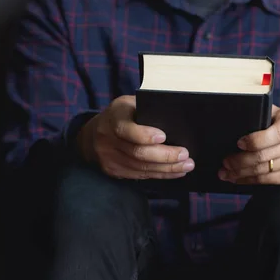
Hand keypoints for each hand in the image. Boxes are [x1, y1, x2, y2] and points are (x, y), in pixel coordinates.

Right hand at [77, 95, 193, 179]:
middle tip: (185, 155)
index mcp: (114, 116)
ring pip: (141, 167)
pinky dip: (160, 174)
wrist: (92, 135)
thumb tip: (175, 118)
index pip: (125, 128)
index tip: (164, 136)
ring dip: (167, 168)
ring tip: (187, 165)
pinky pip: (140, 175)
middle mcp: (108, 138)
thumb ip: (147, 109)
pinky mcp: (114, 171)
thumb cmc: (122, 115)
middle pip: (137, 152)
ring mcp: (109, 157)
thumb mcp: (130, 104)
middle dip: (164, 155)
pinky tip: (175, 171)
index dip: (144, 135)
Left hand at [218, 105, 279, 185]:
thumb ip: (265, 112)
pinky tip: (237, 178)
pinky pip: (267, 180)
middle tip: (225, 161)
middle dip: (240, 160)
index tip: (238, 143)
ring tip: (225, 172)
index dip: (253, 141)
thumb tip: (238, 113)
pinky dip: (248, 180)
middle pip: (263, 156)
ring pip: (262, 170)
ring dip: (240, 173)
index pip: (273, 135)